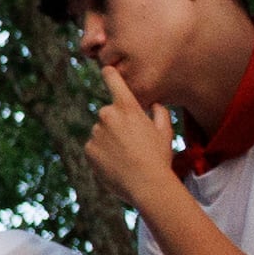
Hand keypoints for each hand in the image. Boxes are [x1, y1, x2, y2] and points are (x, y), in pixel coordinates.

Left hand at [74, 63, 175, 202]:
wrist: (147, 185)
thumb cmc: (158, 157)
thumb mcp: (165, 131)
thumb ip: (158, 112)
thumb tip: (153, 104)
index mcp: (127, 107)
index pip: (113, 80)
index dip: (109, 73)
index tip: (106, 69)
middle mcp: (107, 115)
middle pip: (109, 114)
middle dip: (117, 124)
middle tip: (133, 143)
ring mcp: (96, 132)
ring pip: (101, 132)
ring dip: (110, 140)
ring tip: (126, 157)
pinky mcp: (88, 149)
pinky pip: (94, 147)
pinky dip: (102, 154)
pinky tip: (116, 164)